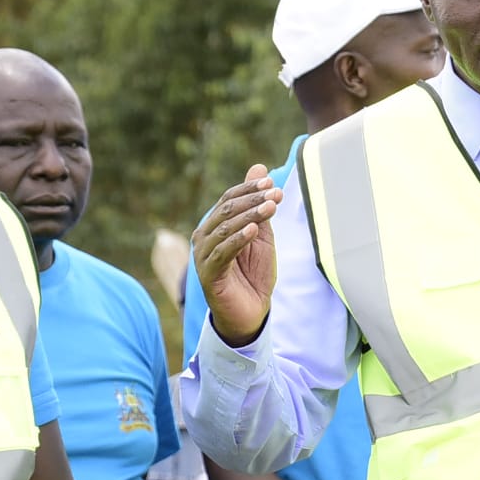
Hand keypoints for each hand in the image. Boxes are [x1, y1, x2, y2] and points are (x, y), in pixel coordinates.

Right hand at [191, 165, 282, 345]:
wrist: (250, 311)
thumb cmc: (254, 272)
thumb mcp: (261, 234)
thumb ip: (258, 204)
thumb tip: (260, 168)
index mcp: (214, 225)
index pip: (228, 199)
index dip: (249, 189)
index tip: (272, 183)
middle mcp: (204, 237)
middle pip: (227, 211)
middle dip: (253, 200)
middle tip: (276, 193)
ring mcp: (203, 256)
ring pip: (225, 229)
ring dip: (250, 216)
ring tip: (271, 208)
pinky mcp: (208, 275)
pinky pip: (222, 253)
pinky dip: (238, 239)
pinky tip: (253, 230)